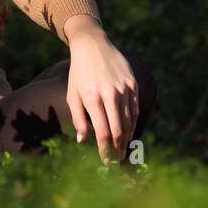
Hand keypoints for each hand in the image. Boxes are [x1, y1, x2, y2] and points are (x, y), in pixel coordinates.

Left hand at [63, 21, 138, 163]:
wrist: (92, 45)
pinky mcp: (132, 84)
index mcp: (92, 98)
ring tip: (122, 150)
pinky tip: (129, 133)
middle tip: (116, 160)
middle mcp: (109, 94)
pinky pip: (135, 109)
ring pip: (129, 121)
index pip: (102, 132)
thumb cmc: (79, 72)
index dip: (105, 150)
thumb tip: (82, 141)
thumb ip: (78, 118)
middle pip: (118, 130)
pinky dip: (133, 124)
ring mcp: (123, 88)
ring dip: (126, 139)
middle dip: (117, 149)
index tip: (105, 161)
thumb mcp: (72, 94)